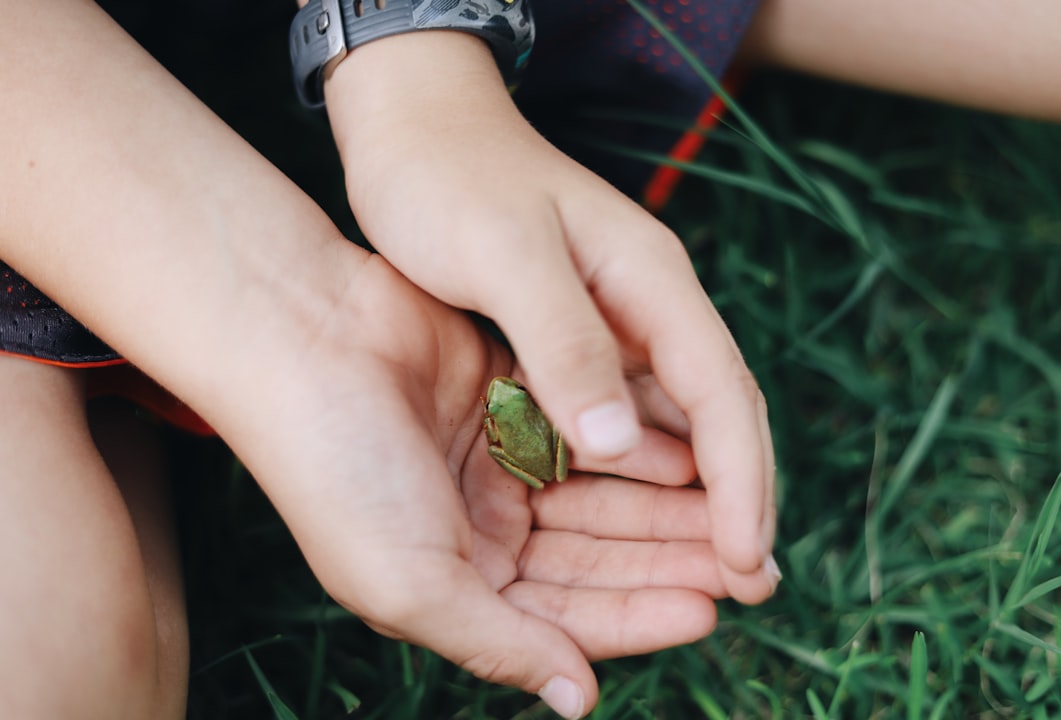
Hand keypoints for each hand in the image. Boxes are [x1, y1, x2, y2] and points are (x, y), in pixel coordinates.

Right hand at [237, 251, 770, 717]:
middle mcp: (480, 532)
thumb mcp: (407, 583)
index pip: (564, 619)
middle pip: (595, 560)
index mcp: (454, 585)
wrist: (300, 339)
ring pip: (601, 500)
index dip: (636, 618)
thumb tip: (577, 701)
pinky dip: (632, 449)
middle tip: (743, 568)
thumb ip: (496, 645)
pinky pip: (588, 438)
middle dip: (664, 564)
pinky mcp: (511, 404)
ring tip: (729, 517)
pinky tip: (685, 458)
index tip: (708, 611)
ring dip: (661, 510)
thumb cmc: (337, 470)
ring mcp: (497, 467)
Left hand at [323, 32, 776, 597]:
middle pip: (713, 416)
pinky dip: (633, 472)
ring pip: (670, 424)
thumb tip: (620, 445)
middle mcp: (644, 307)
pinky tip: (632, 517)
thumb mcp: (503, 253)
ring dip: (691, 498)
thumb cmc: (448, 178)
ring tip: (705, 574)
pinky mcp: (568, 340)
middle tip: (749, 589)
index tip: (748, 559)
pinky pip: (618, 417)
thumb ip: (564, 342)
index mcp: (650, 281)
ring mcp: (610, 324)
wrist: (410, 127)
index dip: (743, 480)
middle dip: (736, 501)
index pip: (722, 393)